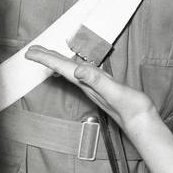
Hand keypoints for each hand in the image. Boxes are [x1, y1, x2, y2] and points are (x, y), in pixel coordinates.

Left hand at [26, 46, 159, 135]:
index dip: (46, 58)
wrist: (142, 123)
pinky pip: (82, 74)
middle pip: (62, 69)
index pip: (62, 68)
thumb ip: (97, 81)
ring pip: (71, 71)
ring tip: (48, 54)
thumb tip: (77, 70)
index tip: (30, 52)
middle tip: (32, 50)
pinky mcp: (103, 87)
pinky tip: (74, 67)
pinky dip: (74, 68)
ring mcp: (95, 87)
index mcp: (87, 83)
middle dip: (47, 58)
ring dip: (58, 62)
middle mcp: (87, 85)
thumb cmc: (132, 108)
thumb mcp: (115, 92)